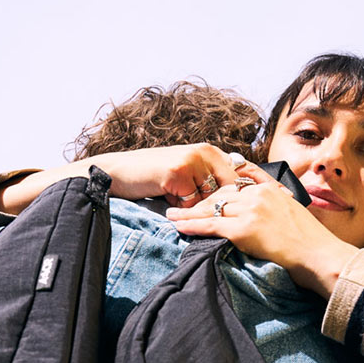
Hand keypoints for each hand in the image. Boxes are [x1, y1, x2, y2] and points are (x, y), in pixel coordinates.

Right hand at [86, 144, 243, 206]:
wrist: (119, 172)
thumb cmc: (153, 177)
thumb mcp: (186, 173)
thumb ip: (209, 181)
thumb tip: (236, 201)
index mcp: (210, 151)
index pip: (241, 175)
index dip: (244, 194)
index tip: (244, 209)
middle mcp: (205, 152)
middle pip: (229, 190)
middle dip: (220, 206)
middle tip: (203, 211)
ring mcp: (192, 160)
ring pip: (210, 199)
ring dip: (196, 207)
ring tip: (175, 197)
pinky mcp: (178, 172)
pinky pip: (192, 203)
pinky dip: (181, 207)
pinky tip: (166, 196)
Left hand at [165, 167, 356, 297]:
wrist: (320, 256)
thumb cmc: (311, 244)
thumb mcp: (294, 215)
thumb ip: (276, 209)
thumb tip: (264, 218)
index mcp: (271, 189)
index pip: (235, 186)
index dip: (216, 192)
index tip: (203, 197)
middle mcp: (259, 195)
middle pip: (220, 195)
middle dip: (198, 202)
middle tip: (180, 206)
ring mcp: (251, 210)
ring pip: (212, 209)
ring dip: (189, 213)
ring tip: (172, 215)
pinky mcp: (244, 229)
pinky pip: (211, 226)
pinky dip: (192, 226)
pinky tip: (178, 226)